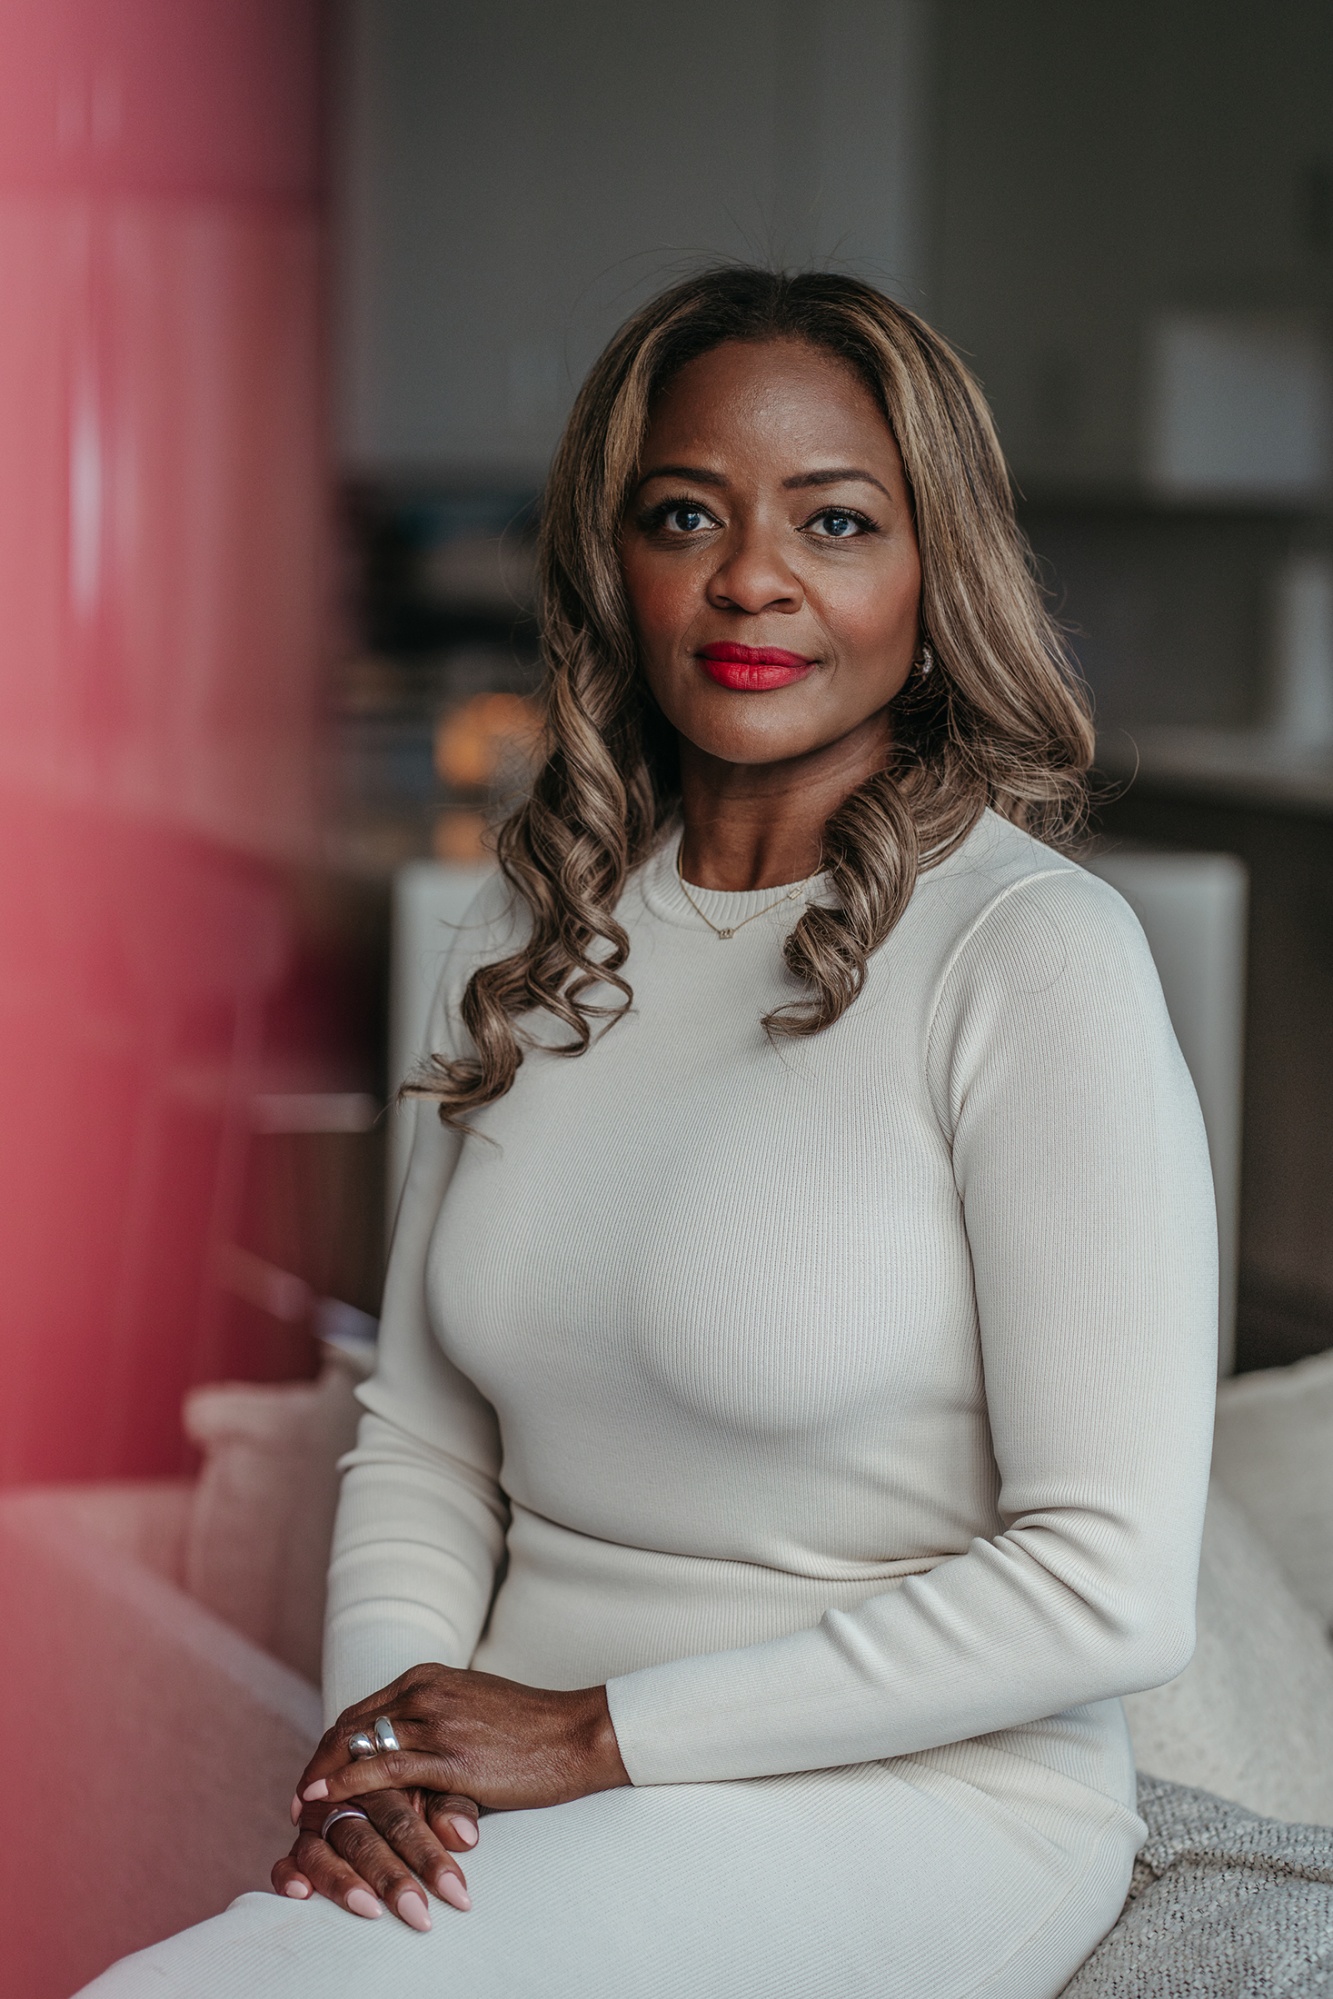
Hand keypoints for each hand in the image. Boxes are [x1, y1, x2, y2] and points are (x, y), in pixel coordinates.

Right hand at [273, 1781, 480, 1929]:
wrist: (388, 1771)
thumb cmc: (426, 1785)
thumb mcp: (443, 1788)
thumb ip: (452, 1807)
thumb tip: (465, 1836)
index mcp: (381, 1778)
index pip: (401, 1819)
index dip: (428, 1856)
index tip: (454, 1891)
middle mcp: (345, 1799)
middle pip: (364, 1837)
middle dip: (392, 1878)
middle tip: (418, 1914)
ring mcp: (318, 1823)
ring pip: (325, 1851)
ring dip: (344, 1883)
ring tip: (368, 1909)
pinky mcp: (301, 1846)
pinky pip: (286, 1861)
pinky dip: (289, 1876)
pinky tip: (301, 1895)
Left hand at [296, 1663, 628, 1821]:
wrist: (577, 1735)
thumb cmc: (531, 1732)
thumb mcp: (472, 1713)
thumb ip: (434, 1726)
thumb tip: (403, 1762)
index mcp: (428, 1678)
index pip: (360, 1712)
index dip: (330, 1747)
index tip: (313, 1775)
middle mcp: (425, 1691)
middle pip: (349, 1727)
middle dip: (317, 1763)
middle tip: (297, 1800)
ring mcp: (437, 1721)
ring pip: (359, 1746)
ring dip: (322, 1778)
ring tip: (300, 1809)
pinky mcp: (451, 1756)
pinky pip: (384, 1770)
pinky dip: (344, 1784)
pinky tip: (323, 1801)